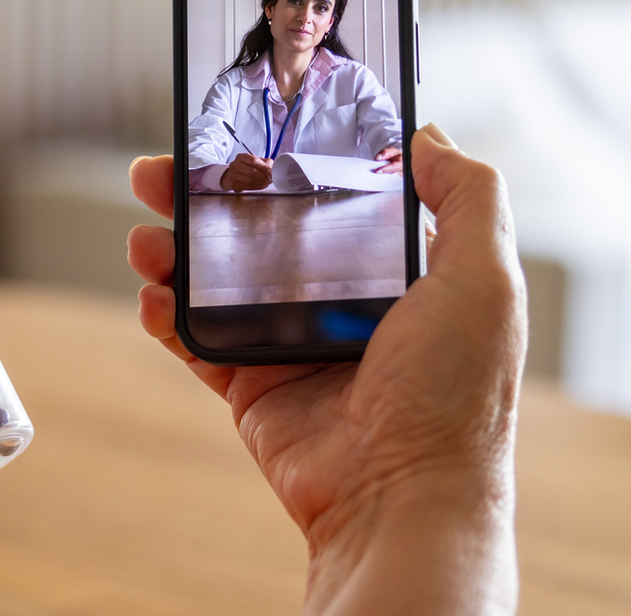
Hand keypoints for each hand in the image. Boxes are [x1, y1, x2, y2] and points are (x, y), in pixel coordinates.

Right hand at [127, 126, 524, 614]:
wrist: (401, 500)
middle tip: (163, 171)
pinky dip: (165, 315)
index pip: (336, 198)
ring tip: (144, 232)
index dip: (291, 162)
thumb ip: (469, 197)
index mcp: (402, 275)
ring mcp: (293, 346)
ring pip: (217, 281)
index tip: (250, 130)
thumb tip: (428, 136)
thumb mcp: (486, 280)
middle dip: (208, 197)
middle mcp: (345, 305)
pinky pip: (196, 342)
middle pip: (261, 231)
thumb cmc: (456, 396)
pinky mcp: (254, 388)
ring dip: (174, 250)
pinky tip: (153, 294)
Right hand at [220, 152, 274, 190]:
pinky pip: (247, 187)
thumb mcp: (257, 162)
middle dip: (263, 177)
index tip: (271, 172)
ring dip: (260, 183)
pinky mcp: (233, 184)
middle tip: (269, 179)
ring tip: (265, 183)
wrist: (234, 175)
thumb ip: (266, 164)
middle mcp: (235, 165)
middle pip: (252, 171)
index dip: (264, 167)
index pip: (254, 160)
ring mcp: (233, 175)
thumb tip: (274, 169)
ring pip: (250, 181)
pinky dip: (256, 187)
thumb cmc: (247, 168)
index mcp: (242, 157)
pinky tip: (259, 185)